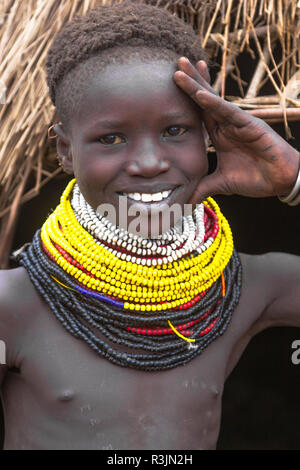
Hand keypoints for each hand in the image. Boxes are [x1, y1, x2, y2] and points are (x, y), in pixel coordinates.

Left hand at [174, 57, 299, 203]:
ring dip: (196, 85)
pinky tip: (199, 94)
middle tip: (176, 63)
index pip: (200, 112)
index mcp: (220, 134)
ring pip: (213, 100)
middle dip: (191, 81)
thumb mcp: (222, 183)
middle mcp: (227, 124)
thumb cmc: (256, 178)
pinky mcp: (249, 125)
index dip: (188, 98)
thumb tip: (186, 200)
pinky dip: (213, 103)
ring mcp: (237, 123)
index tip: (175, 83)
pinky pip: (228, 112)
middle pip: (205, 99)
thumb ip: (203, 188)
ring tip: (180, 70)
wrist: (280, 182)